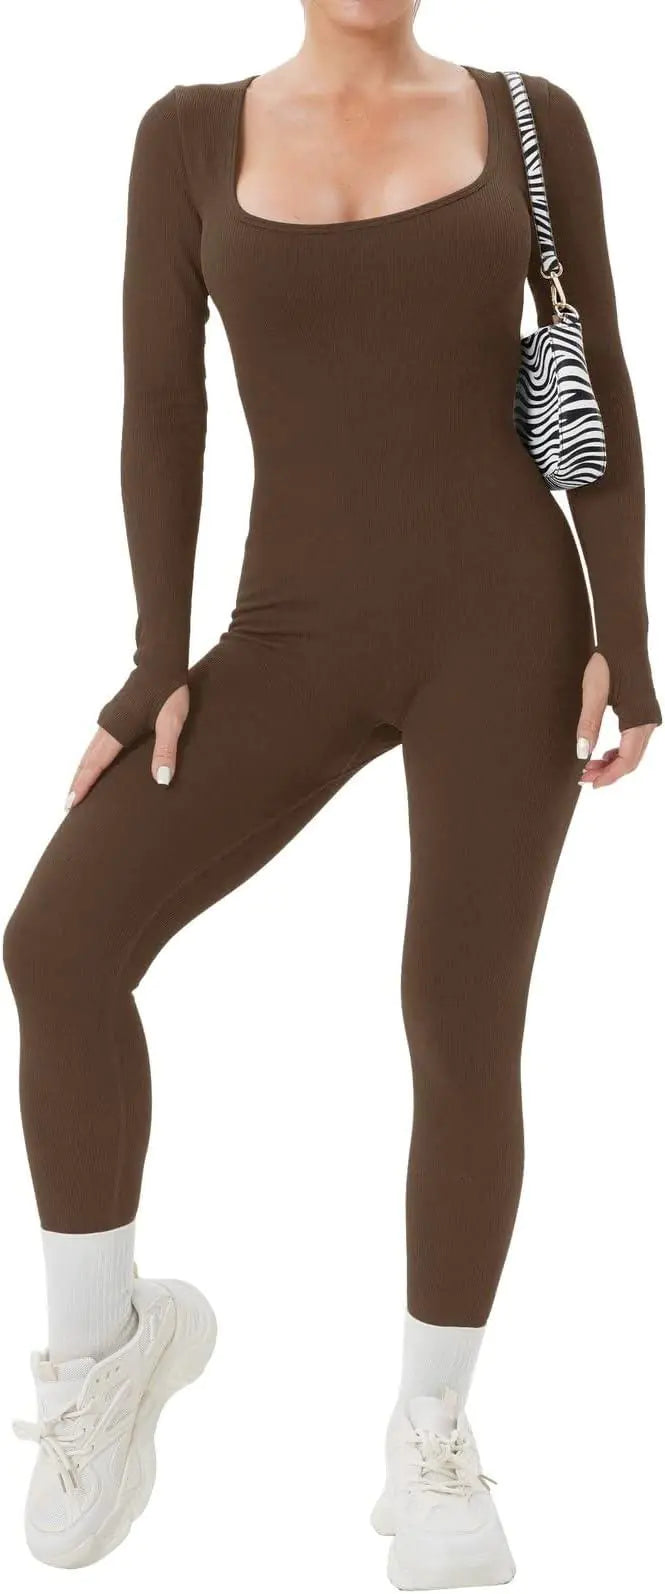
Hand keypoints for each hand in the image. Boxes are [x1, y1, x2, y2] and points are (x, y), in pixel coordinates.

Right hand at [65, 684, 189, 809]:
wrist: (160, 663)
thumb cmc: (168, 692)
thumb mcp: (172, 722)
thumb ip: (166, 751)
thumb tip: (161, 781)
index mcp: (118, 731)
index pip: (96, 764)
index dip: (84, 785)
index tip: (71, 804)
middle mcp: (107, 726)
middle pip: (87, 760)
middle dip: (77, 782)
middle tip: (68, 805)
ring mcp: (108, 719)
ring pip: (89, 751)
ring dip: (82, 770)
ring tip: (77, 788)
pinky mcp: (113, 715)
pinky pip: (96, 743)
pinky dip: (90, 758)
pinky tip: (94, 763)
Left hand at [576, 651, 656, 788]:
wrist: (623, 641)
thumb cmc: (608, 663)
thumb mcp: (593, 694)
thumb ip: (588, 725)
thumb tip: (582, 753)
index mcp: (639, 720)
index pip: (627, 760)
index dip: (609, 776)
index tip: (589, 783)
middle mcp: (649, 722)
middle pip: (632, 760)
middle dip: (608, 772)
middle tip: (584, 777)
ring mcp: (649, 718)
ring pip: (633, 753)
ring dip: (612, 763)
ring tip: (589, 766)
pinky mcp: (644, 713)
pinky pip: (634, 742)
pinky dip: (618, 752)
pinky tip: (602, 753)